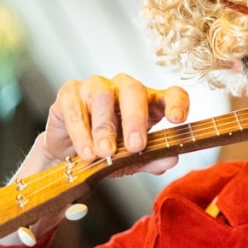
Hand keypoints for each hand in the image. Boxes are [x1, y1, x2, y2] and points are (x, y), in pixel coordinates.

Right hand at [0, 75, 189, 245]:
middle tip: (135, 146)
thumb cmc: (107, 151)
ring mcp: (96, 87)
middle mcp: (124, 88)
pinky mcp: (70, 92)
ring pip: (103, 96)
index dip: (177, 103)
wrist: (70, 154)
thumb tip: (171, 159)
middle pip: (134, 90)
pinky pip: (75, 106)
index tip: (177, 120)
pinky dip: (81, 132)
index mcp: (149, 102)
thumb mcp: (132, 160)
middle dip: (135, 119)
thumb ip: (152, 159)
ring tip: (104, 153)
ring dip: (105, 127)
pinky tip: (86, 152)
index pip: (171, 93)